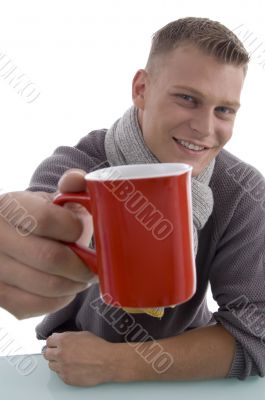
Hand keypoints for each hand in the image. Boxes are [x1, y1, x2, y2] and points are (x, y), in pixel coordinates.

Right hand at [0, 169, 95, 318]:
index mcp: (9, 207)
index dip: (73, 229)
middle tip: (94, 264)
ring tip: (82, 276)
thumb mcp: (53, 198)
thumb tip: (78, 180)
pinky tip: (65, 287)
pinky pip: (38, 305)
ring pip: (48, 286)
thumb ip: (71, 187)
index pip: (44, 220)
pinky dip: (61, 299)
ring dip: (75, 283)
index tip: (82, 233)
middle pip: (50, 258)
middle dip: (82, 264)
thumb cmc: (40, 219)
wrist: (11, 238)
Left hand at [43, 331, 115, 386]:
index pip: (48, 341)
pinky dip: (63, 371)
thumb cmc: (98, 347)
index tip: (55, 344)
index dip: (53, 342)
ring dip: (57, 362)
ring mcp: (62, 367)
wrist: (107, 361)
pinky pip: (59, 374)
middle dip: (52, 352)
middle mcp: (60, 353)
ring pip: (51, 365)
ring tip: (67, 361)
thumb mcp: (82, 334)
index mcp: (64, 340)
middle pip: (46, 353)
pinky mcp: (66, 378)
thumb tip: (61, 339)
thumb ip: (68, 336)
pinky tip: (72, 367)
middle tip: (58, 352)